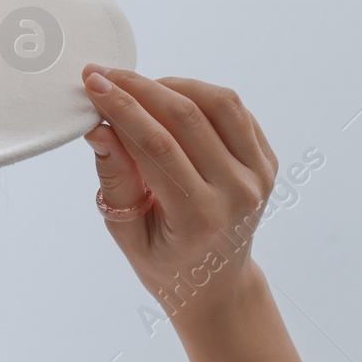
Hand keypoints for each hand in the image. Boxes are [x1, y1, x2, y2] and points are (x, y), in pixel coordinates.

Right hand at [80, 63, 278, 326]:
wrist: (217, 285)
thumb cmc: (165, 262)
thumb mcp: (127, 233)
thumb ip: (115, 181)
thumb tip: (100, 130)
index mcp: (198, 218)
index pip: (157, 147)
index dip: (122, 109)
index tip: (94, 85)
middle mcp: (236, 193)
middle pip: (187, 118)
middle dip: (140, 88)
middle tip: (106, 76)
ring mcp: (259, 175)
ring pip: (219, 103)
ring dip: (173, 84)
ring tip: (139, 88)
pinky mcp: (267, 162)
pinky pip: (236, 111)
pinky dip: (200, 95)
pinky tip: (170, 100)